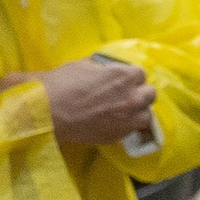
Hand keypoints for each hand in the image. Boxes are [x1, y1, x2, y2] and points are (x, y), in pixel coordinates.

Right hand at [10, 55, 154, 149]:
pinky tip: (114, 122)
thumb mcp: (83, 65)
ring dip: (137, 111)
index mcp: (125, 76)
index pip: (140, 73)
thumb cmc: (63, 84)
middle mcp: (133, 97)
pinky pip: (133, 129)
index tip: (120, 80)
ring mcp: (129, 118)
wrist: (49, 112)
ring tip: (123, 111)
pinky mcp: (120, 135)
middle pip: (150, 93)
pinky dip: (127, 125)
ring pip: (146, 114)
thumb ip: (103, 68)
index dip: (129, 76)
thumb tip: (106, 69)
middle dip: (139, 92)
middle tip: (124, 95)